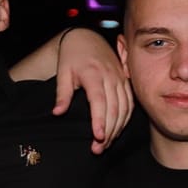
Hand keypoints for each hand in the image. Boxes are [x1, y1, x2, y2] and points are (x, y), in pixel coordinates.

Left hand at [52, 29, 133, 153]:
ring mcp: (120, 79)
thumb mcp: (63, 73)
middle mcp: (110, 77)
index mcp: (93, 74)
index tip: (97, 137)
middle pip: (114, 109)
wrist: (86, 38)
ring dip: (117, 129)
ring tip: (105, 145)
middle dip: (108, 132)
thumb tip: (57, 113)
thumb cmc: (72, 57)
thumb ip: (62, 94)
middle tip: (98, 149)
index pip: (99, 101)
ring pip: (124, 108)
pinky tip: (117, 131)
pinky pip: (130, 103)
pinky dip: (125, 119)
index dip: (100, 120)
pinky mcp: (125, 81)